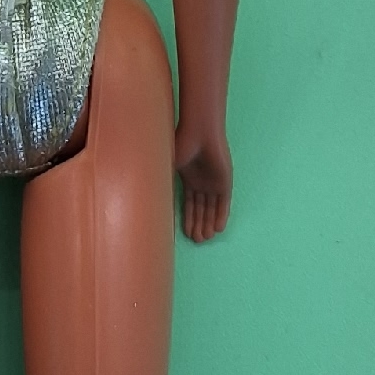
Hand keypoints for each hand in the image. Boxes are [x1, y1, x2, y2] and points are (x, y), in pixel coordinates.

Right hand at [174, 120, 232, 243]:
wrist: (199, 133)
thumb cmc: (180, 146)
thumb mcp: (167, 168)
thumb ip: (162, 186)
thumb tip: (149, 204)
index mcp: (188, 179)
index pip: (189, 204)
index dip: (188, 219)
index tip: (186, 234)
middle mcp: (202, 182)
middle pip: (201, 209)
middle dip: (199, 224)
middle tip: (197, 241)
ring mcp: (214, 182)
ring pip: (212, 208)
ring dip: (209, 223)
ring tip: (205, 239)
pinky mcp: (225, 182)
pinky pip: (224, 203)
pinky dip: (221, 215)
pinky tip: (218, 229)